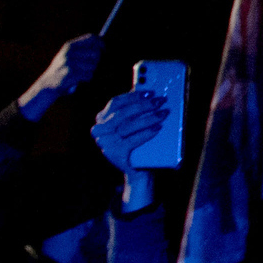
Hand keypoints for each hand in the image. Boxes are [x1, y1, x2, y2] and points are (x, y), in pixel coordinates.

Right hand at [18, 35, 101, 121]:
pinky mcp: (71, 73)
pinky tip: (77, 79)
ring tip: (80, 74)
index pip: (91, 38)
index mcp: (69, 45)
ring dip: (90, 72)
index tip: (104, 50)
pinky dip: (86, 79)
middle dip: (96, 61)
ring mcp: (70, 62)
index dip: (101, 43)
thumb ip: (82, 49)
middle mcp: (69, 52)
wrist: (47, 84)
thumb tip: (101, 45)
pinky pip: (89, 75)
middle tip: (88, 67)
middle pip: (96, 52)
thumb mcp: (68, 56)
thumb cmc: (61, 70)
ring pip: (94, 65)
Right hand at [91, 88, 167, 209]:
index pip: (116, 103)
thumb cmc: (138, 143)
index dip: (134, 96)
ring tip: (163, 114)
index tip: (151, 92)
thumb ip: (135, 111)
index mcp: (102, 119)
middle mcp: (100, 130)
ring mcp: (105, 142)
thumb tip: (150, 94)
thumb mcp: (134, 125)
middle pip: (122, 113)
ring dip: (147, 118)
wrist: (138, 169)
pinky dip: (146, 133)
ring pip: (127, 126)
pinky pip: (131, 140)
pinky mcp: (113, 153)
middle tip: (161, 102)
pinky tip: (157, 128)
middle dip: (144, 106)